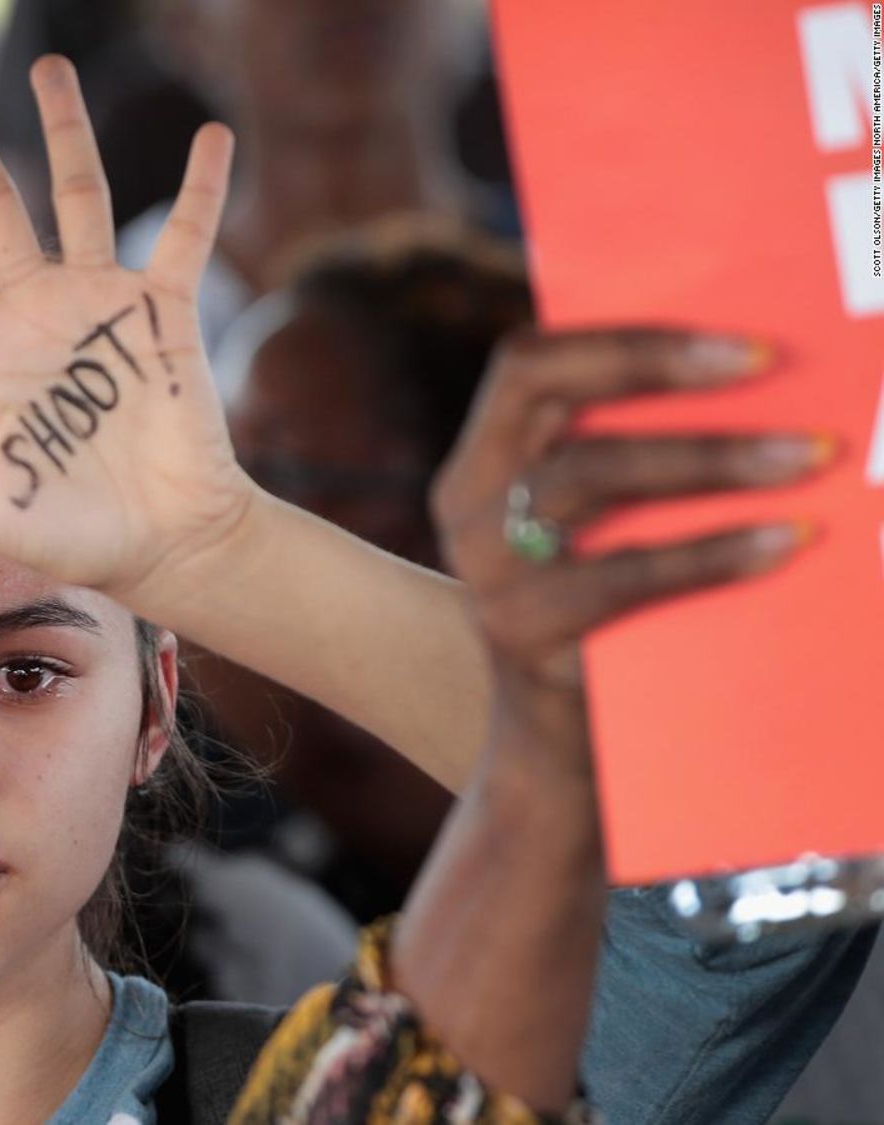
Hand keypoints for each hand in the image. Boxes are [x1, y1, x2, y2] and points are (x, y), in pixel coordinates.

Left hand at [0, 56, 251, 614]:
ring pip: (77, 198)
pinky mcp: (163, 313)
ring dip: (65, 132)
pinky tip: (210, 138)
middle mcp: (32, 313)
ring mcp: (98, 304)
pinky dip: (201, 190)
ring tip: (48, 66)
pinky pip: (184, 238)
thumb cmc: (68, 533)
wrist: (163, 545)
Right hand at [432, 328, 826, 763]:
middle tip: (773, 368)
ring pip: (586, 477)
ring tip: (805, 456)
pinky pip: (622, 577)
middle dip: (666, 377)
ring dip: (707, 458)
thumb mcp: (593, 529)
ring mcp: (486, 574)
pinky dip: (712, 553)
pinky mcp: (524, 635)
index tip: (737, 342)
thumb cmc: (608, 616)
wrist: (559, 752)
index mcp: (480, 463)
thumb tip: (763, 380)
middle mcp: (467, 509)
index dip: (625, 340)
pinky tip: (787, 542)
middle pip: (555, 408)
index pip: (527, 364)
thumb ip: (623, 458)